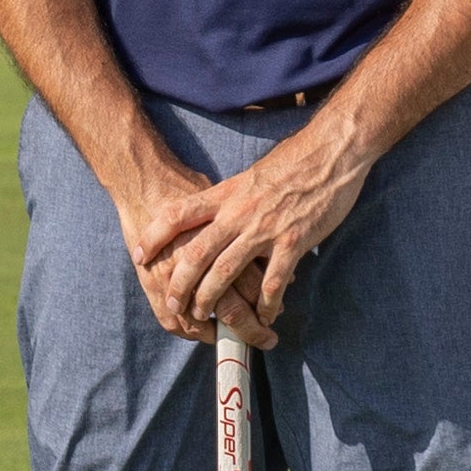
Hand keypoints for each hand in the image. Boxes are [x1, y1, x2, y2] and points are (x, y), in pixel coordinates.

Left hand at [151, 120, 379, 346]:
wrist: (330, 152)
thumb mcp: (250, 176)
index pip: (177, 215)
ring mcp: (265, 229)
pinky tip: (263, 316)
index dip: (153, 236)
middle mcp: (239, 213)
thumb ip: (230, 198)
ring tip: (207, 318)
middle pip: (196, 253)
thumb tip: (214, 215)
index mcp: (226, 194)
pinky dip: (264, 305)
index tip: (139, 255)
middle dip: (179, 284)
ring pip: (226, 273)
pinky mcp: (293, 242)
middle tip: (173, 304)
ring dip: (213, 300)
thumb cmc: (292, 162)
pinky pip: (272, 282)